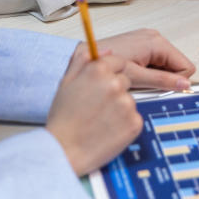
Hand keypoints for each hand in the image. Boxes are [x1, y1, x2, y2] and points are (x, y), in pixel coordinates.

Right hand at [46, 53, 141, 175]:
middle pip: (125, 81)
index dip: (110, 74)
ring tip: (100, 121)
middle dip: (114, 92)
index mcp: (98, 70)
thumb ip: (84, 60)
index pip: (118, 62)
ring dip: (119, 109)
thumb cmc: (63, 118)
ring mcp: (127, 103)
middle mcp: (115, 83)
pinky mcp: (135, 122)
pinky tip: (108, 130)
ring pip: (129, 100)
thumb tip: (105, 48)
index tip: (103, 86)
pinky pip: (134, 118)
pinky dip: (124, 124)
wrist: (65, 149)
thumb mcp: (67, 82)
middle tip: (97, 108)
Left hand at [92, 29, 195, 89]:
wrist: (84, 56)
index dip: (175, 81)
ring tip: (136, 78)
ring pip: (166, 65)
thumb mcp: (135, 76)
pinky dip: (148, 72)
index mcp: (157, 42)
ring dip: (155, 76)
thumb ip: (161, 80)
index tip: (159, 88)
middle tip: (144, 83)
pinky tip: (134, 74)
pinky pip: (155, 62)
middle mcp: (154, 38)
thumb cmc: (105, 61)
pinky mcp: (140, 45)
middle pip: (176, 66)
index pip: (185, 66)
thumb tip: (183, 85)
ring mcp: (147, 41)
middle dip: (164, 78)